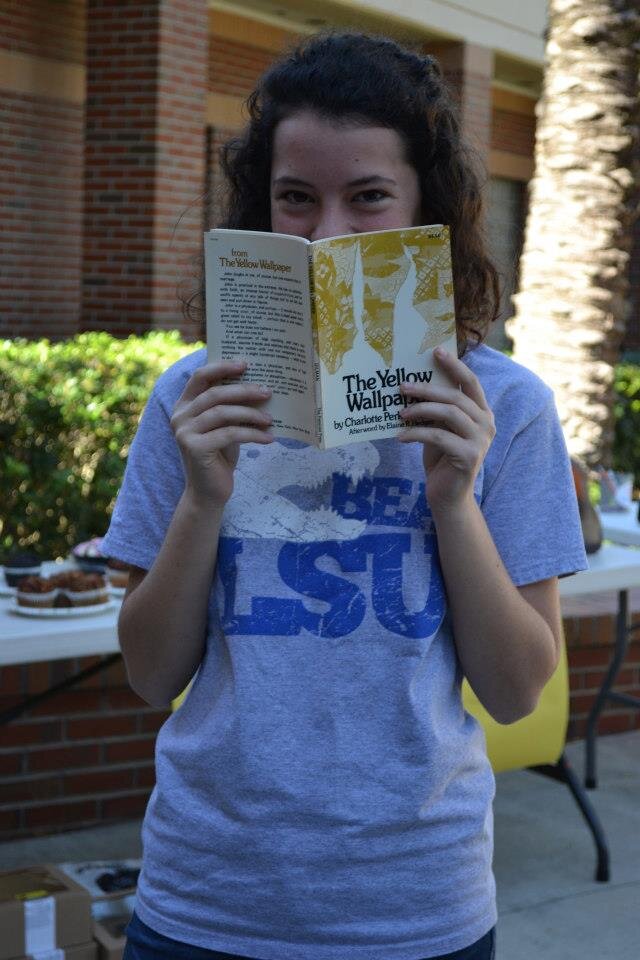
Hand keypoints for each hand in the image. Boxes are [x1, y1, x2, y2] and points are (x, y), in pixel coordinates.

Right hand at [170, 360, 272, 507]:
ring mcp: (184, 432)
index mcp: (184, 406)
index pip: (200, 377)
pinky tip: (269, 438)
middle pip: (215, 393)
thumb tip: (259, 386)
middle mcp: (180, 416)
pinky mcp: (195, 448)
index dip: (222, 367)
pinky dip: (252, 434)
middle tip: (268, 392)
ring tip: (271, 420)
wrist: (209, 492)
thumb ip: (230, 407)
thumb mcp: (224, 426)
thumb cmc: (220, 456)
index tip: (246, 364)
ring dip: (251, 414)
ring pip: (223, 413)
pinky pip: (229, 434)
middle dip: (244, 391)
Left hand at [398, 347, 494, 514]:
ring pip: (449, 413)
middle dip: (427, 388)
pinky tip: (401, 436)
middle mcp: (486, 423)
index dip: (455, 365)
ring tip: (400, 413)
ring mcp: (480, 440)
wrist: (447, 495)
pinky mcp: (469, 456)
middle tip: (402, 386)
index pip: (471, 382)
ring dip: (421, 410)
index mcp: (481, 413)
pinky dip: (416, 433)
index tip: (435, 351)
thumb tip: (413, 383)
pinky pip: (438, 436)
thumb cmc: (441, 458)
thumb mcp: (440, 428)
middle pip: (456, 396)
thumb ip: (437, 408)